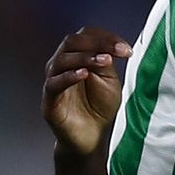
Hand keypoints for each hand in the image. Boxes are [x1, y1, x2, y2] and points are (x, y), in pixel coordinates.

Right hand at [43, 25, 133, 155]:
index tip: (126, 49)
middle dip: (96, 44)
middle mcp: (62, 64)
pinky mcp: (49, 99)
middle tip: (116, 52)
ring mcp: (53, 80)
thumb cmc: (99, 108)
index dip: (105, 38)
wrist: (91, 138)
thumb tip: (105, 50)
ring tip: (103, 61)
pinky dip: (69, 76)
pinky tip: (84, 74)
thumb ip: (105, 64)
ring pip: (62, 59)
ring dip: (84, 57)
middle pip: (72, 42)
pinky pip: (54, 83)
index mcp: (76, 56)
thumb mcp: (109, 82)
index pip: (86, 36)